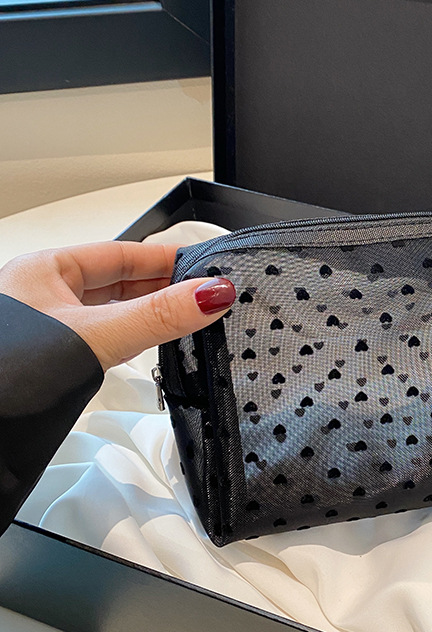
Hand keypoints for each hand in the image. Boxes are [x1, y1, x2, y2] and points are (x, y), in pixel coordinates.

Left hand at [0, 241, 235, 369]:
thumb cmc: (4, 377)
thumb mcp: (95, 337)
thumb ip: (157, 317)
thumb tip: (210, 294)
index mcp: (47, 272)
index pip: (123, 254)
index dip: (167, 259)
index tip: (205, 266)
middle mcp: (44, 296)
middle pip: (117, 281)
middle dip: (162, 286)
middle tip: (204, 293)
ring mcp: (45, 328)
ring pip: (108, 310)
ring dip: (146, 313)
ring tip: (183, 316)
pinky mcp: (48, 359)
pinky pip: (99, 337)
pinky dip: (127, 338)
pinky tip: (142, 345)